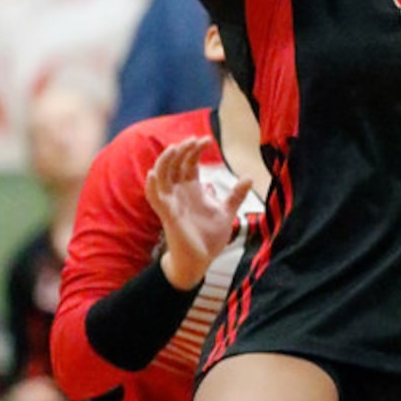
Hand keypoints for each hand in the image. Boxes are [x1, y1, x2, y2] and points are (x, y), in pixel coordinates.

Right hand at [145, 137, 253, 290]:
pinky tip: (154, 173)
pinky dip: (152, 185)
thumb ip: (236, 194)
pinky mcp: (167, 215)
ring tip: (175, 148)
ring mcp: (171, 202)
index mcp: (192, 189)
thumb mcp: (226, 212)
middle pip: (175, 164)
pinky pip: (154, 197)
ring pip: (161, 175)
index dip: (195, 149)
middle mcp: (179, 192)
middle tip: (194, 140)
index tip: (207, 139)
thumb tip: (249, 176)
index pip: (189, 162)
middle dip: (182, 150)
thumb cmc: (209, 237)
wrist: (201, 260)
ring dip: (166, 161)